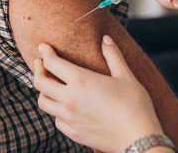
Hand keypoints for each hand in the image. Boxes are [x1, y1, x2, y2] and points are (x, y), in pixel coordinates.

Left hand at [34, 36, 164, 152]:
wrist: (138, 139)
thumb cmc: (135, 106)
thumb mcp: (126, 76)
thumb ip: (113, 55)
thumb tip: (106, 39)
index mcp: (81, 80)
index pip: (52, 62)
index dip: (45, 52)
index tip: (44, 47)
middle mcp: (69, 99)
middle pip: (40, 82)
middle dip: (38, 69)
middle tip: (41, 63)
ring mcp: (69, 118)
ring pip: (43, 102)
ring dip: (44, 91)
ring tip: (50, 85)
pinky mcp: (72, 133)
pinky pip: (56, 119)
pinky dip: (56, 110)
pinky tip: (64, 106)